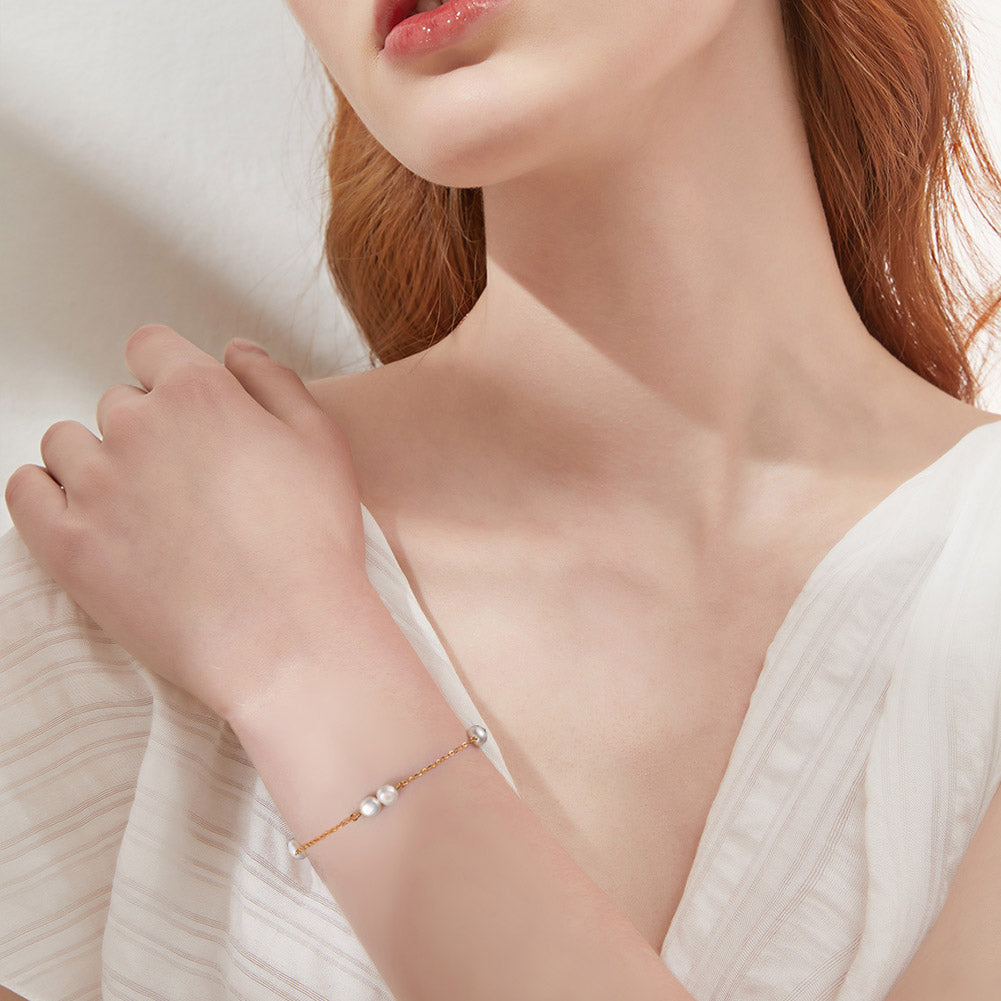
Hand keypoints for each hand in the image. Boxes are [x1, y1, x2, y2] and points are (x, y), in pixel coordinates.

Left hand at [4, 325, 378, 721]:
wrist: (286, 638)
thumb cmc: (311, 547)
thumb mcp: (322, 443)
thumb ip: (274, 382)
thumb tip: (235, 351)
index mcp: (200, 395)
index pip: (151, 346)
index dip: (169, 373)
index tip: (181, 405)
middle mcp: (139, 428)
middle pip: (117, 402)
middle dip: (147, 429)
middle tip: (184, 479)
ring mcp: (96, 485)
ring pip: (67, 441)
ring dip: (96, 460)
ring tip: (138, 504)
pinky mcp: (66, 543)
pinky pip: (25, 491)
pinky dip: (46, 492)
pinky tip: (83, 512)